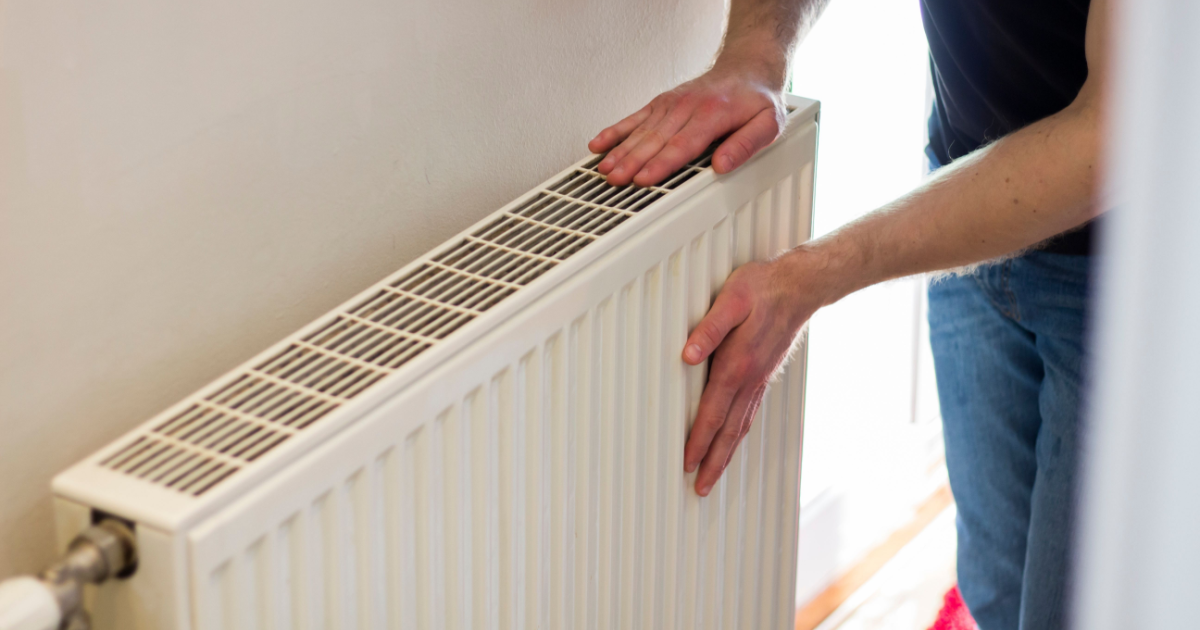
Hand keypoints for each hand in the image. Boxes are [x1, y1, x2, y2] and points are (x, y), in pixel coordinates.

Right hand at [587, 60, 786, 186]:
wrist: (748, 67)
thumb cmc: (756, 99)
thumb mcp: (768, 123)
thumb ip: (746, 144)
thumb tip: (723, 165)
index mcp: (712, 114)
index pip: (682, 145)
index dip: (661, 164)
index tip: (644, 179)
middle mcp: (686, 107)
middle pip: (655, 140)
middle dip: (633, 162)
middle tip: (616, 180)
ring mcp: (671, 104)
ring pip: (641, 131)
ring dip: (620, 151)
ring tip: (604, 170)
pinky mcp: (661, 103)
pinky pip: (634, 118)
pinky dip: (615, 131)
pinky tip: (598, 144)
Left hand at [681, 249, 830, 495]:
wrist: (799, 286)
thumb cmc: (762, 288)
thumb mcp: (731, 299)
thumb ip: (709, 328)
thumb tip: (687, 355)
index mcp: (738, 365)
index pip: (713, 412)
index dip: (698, 440)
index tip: (687, 463)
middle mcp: (750, 379)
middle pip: (729, 431)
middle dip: (713, 462)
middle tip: (700, 488)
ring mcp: (759, 381)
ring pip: (741, 427)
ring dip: (726, 454)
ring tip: (713, 476)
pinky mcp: (764, 376)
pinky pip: (749, 414)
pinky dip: (738, 435)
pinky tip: (733, 441)